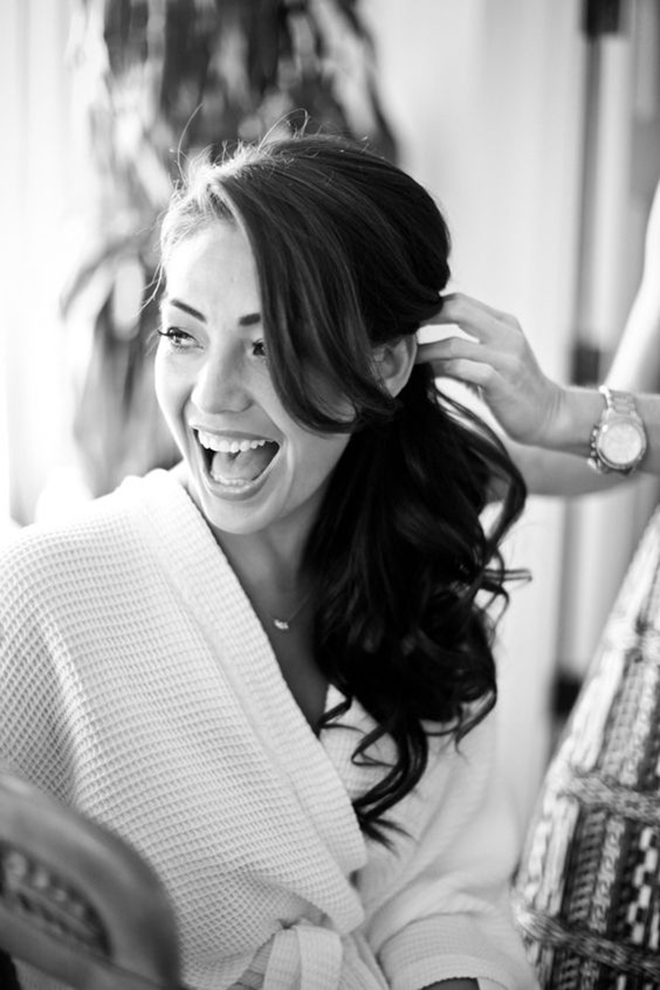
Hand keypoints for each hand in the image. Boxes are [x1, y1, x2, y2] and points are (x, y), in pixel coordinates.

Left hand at [417, 292, 564, 445]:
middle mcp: (507, 335)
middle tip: (401, 331)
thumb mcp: (490, 361)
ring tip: (409, 359)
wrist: (549, 415)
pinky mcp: (504, 383)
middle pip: (458, 309)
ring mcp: (507, 358)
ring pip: (456, 344)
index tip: (408, 321)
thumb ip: (462, 351)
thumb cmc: (512, 389)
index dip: (431, 307)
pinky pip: (467, 370)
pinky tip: (430, 375)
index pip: (460, 301)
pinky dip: (444, 371)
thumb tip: (421, 349)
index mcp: (503, 323)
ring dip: (427, 352)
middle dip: (425, 318)